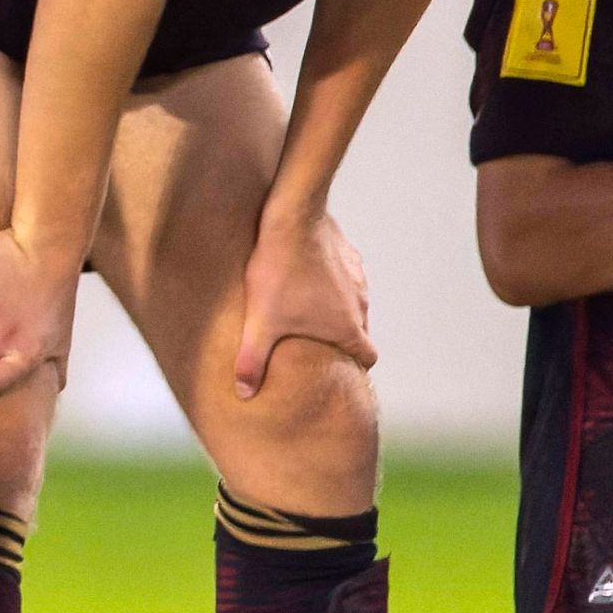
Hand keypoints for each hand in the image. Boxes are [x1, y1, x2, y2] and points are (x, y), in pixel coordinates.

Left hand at [224, 202, 377, 400]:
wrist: (293, 217)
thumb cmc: (279, 272)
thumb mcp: (261, 323)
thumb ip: (252, 362)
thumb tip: (244, 395)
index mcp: (347, 327)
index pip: (367, 358)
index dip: (357, 368)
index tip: (341, 371)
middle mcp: (361, 303)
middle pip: (359, 331)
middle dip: (341, 341)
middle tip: (315, 344)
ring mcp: (357, 276)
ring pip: (353, 303)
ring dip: (335, 310)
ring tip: (304, 311)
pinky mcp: (347, 254)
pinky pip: (344, 276)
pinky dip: (331, 283)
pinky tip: (303, 277)